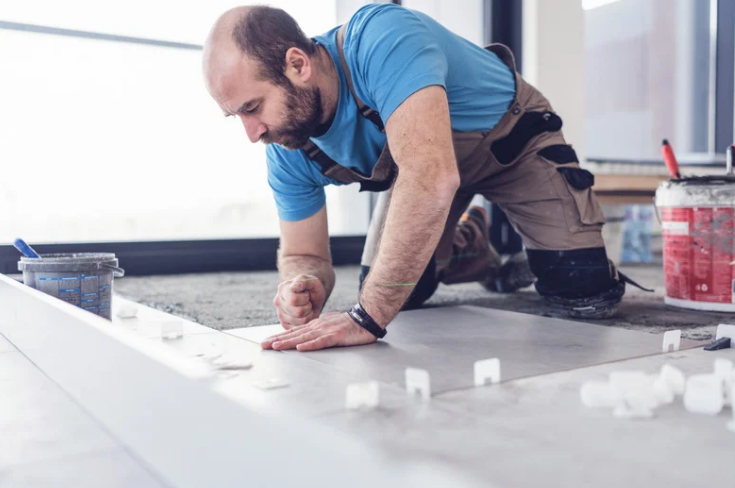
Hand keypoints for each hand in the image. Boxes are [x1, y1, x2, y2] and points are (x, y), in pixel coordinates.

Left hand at [261, 312, 377, 351]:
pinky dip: (310, 345)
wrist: (366, 318)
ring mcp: (326, 331)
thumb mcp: (329, 326)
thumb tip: (305, 338)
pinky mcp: (336, 336)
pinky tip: (301, 348)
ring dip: (289, 343)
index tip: (267, 342)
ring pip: (304, 338)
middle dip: (278, 340)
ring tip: (276, 347)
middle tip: (263, 345)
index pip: (294, 332)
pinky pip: (321, 342)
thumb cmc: (349, 324)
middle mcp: (317, 327)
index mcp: (315, 325)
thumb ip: (317, 331)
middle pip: (294, 334)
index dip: (279, 337)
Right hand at [273, 275, 325, 329]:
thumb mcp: (312, 281)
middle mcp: (278, 301)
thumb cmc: (311, 289)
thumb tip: (295, 286)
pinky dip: (307, 321)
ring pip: (300, 321)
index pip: (294, 300)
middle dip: (308, 307)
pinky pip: (300, 327)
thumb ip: (303, 281)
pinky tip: (305, 315)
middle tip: (307, 302)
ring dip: (308, 314)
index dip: (305, 297)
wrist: (312, 297)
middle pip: (298, 312)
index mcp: (282, 288)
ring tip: (306, 307)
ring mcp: (280, 314)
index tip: (306, 293)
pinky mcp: (285, 324)